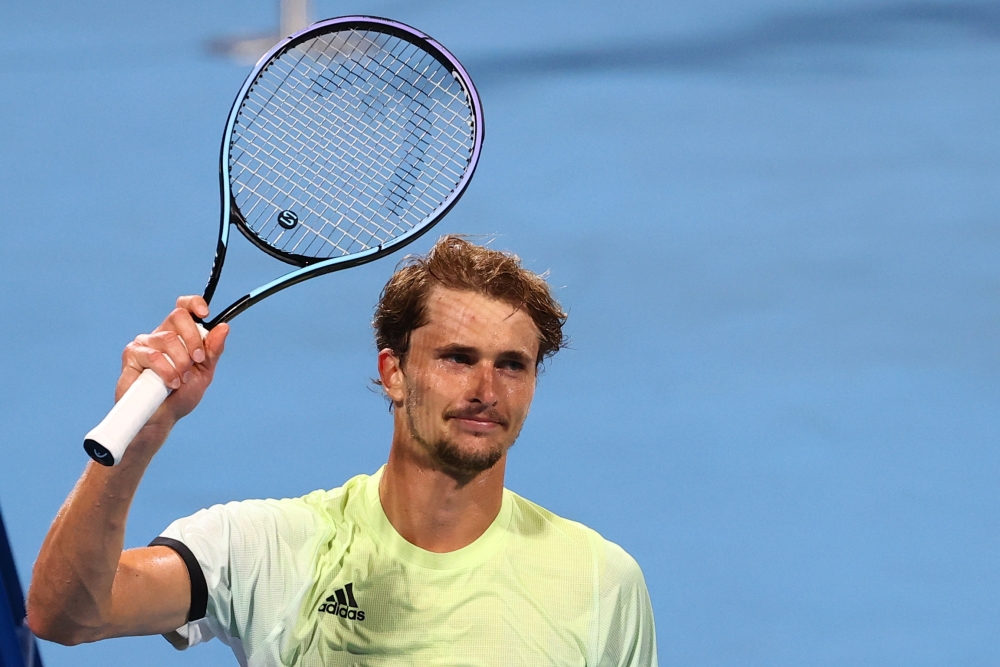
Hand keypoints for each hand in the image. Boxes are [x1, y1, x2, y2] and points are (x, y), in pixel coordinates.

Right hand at [117, 296, 228, 428]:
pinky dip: (166, 371)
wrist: (162, 418)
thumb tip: (224, 328)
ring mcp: (145, 343)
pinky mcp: (131, 355)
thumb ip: (213, 351)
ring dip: (181, 362)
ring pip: (169, 338)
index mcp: (180, 335)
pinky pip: (153, 355)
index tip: (205, 313)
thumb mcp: (204, 372)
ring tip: (181, 380)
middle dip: (194, 340)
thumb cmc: (181, 395)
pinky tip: (170, 383)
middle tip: (197, 360)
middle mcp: (162, 334)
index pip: (184, 307)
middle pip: (178, 316)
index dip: (194, 304)